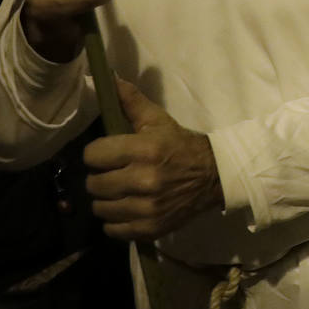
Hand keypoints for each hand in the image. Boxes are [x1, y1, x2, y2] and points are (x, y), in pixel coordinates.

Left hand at [84, 80, 223, 240]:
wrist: (214, 176)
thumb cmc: (181, 145)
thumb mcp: (159, 120)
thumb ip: (131, 102)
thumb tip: (109, 79)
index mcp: (145, 149)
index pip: (93, 154)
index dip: (97, 153)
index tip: (106, 153)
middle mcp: (144, 180)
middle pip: (94, 184)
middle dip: (100, 177)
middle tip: (113, 173)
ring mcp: (147, 208)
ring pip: (100, 208)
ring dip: (106, 200)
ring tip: (119, 192)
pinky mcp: (150, 228)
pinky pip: (113, 230)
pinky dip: (115, 222)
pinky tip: (126, 209)